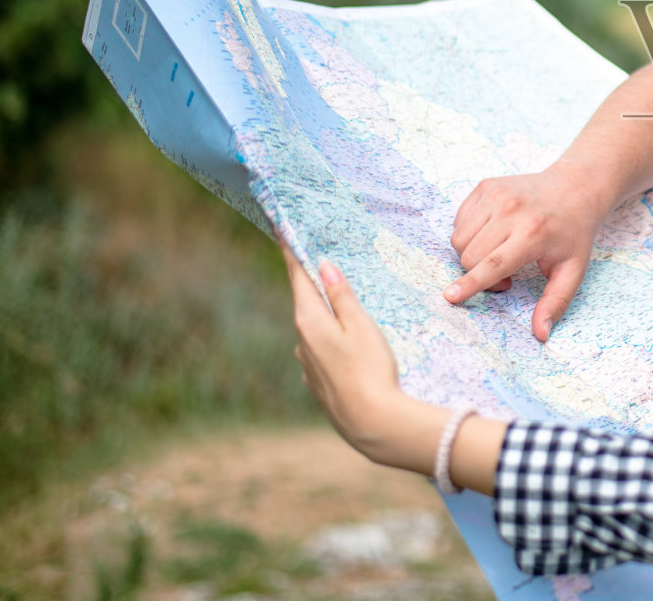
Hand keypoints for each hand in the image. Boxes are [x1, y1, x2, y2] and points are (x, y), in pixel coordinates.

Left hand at [285, 248, 415, 467]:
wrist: (371, 423)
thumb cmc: (371, 369)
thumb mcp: (361, 326)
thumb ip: (341, 296)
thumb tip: (324, 267)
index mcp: (309, 321)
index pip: (297, 277)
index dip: (290, 251)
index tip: (280, 229)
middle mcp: (301, 341)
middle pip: (305, 301)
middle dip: (312, 281)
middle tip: (318, 258)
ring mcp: (307, 364)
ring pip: (313, 328)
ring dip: (324, 313)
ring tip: (343, 304)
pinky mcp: (317, 381)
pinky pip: (320, 349)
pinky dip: (330, 338)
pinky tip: (348, 344)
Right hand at [446, 169, 602, 340]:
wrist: (575, 188)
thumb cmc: (573, 233)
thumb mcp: (573, 270)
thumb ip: (555, 302)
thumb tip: (541, 334)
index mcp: (533, 232)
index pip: (493, 263)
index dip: (471, 283)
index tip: (451, 296)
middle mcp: (512, 210)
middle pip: (470, 256)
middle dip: (479, 274)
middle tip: (508, 274)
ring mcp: (496, 194)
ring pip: (459, 239)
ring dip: (472, 254)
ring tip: (501, 253)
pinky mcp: (486, 186)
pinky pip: (459, 221)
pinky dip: (469, 234)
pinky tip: (494, 235)